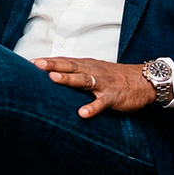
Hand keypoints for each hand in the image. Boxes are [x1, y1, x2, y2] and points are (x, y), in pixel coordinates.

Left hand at [32, 57, 155, 118]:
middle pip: (70, 66)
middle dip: (52, 65)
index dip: (47, 61)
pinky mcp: (113, 97)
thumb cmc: (115, 77)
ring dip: (68, 79)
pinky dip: (92, 108)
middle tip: (36, 64)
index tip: (29, 62)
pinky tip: (82, 113)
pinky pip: (101, 103)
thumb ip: (75, 72)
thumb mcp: (94, 70)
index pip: (64, 61)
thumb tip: (53, 75)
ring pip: (83, 80)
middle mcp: (92, 71)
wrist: (144, 80)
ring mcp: (102, 84)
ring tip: (53, 79)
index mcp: (86, 65)